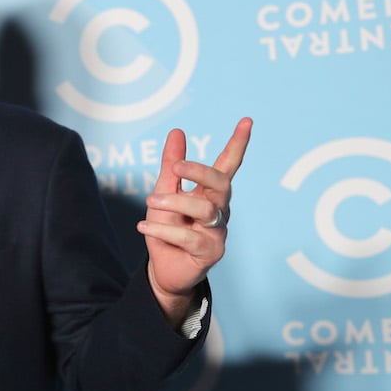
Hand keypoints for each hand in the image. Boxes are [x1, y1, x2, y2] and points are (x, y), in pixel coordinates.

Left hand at [137, 117, 252, 324]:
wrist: (164, 269)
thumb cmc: (168, 228)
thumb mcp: (164, 193)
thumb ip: (171, 166)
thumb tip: (177, 131)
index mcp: (210, 193)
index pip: (228, 165)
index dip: (237, 144)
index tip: (246, 121)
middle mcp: (219, 210)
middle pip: (221, 184)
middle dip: (201, 171)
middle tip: (176, 166)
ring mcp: (217, 231)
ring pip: (205, 210)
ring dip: (174, 202)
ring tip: (149, 202)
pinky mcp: (210, 252)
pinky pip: (188, 237)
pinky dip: (163, 229)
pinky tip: (144, 226)